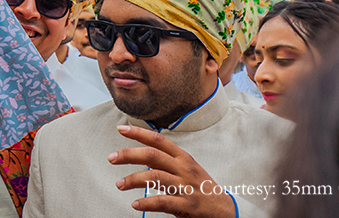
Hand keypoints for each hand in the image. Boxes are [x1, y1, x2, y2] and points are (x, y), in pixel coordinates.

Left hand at [109, 125, 236, 216]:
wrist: (227, 211)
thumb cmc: (202, 188)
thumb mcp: (188, 169)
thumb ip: (168, 161)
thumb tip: (141, 154)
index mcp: (183, 158)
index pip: (159, 140)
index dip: (139, 133)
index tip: (121, 129)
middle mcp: (184, 169)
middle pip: (152, 156)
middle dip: (129, 154)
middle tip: (111, 158)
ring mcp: (186, 186)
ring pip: (155, 177)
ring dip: (133, 179)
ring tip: (119, 184)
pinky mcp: (188, 205)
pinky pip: (164, 201)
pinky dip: (147, 202)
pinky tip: (135, 204)